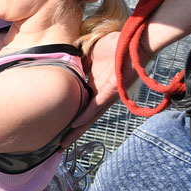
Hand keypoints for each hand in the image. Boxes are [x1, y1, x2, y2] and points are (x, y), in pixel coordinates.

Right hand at [61, 30, 128, 144]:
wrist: (133, 41)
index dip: (70, 119)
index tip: (58, 130)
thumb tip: (65, 65)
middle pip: (84, 120)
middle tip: (58, 148)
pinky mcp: (111, 91)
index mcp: (95, 88)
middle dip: (72, 134)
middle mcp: (100, 96)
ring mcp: (106, 95)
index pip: (80, 107)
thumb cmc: (116, 46)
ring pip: (89, 118)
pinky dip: (85, 116)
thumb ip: (78, 62)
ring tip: (63, 144)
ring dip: (76, 132)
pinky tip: (75, 124)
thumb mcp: (90, 54)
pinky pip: (96, 106)